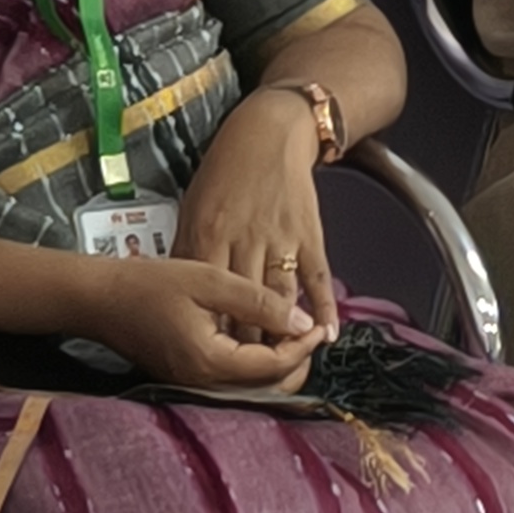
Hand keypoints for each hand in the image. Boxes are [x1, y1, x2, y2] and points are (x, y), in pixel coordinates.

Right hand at [89, 254, 323, 391]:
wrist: (97, 299)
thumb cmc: (149, 284)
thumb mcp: (210, 280)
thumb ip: (259, 301)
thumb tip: (302, 321)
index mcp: (210, 362)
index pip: (274, 367)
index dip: (302, 346)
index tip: (317, 324)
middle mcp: (202, 384)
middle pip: (268, 387)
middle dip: (295, 361)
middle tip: (307, 330)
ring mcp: (193, 386)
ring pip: (252, 388)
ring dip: (277, 364)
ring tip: (289, 331)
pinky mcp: (187, 379)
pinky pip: (232, 382)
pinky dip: (254, 365)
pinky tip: (261, 339)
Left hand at [179, 88, 335, 341]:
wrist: (268, 134)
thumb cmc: (224, 173)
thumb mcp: (193, 208)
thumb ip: (191, 252)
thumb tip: (186, 296)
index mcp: (208, 236)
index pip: (208, 298)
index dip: (212, 333)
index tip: (213, 365)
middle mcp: (244, 241)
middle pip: (244, 307)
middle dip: (247, 346)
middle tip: (250, 378)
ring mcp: (280, 238)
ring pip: (281, 298)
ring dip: (284, 334)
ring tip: (285, 365)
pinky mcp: (308, 232)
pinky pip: (316, 276)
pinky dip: (325, 305)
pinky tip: (327, 331)